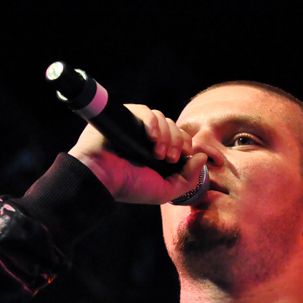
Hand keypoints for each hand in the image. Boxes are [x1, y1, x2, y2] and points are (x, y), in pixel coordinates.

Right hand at [68, 104, 206, 203]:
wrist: (101, 178)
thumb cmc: (129, 186)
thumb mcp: (165, 191)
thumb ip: (188, 179)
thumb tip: (202, 157)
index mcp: (157, 153)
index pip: (179, 138)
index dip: (185, 144)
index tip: (181, 156)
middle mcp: (147, 138)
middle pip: (173, 126)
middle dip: (176, 141)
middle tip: (169, 157)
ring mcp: (135, 127)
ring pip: (161, 118)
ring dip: (165, 134)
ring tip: (158, 152)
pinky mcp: (124, 117)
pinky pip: (145, 111)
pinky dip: (152, 122)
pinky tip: (150, 137)